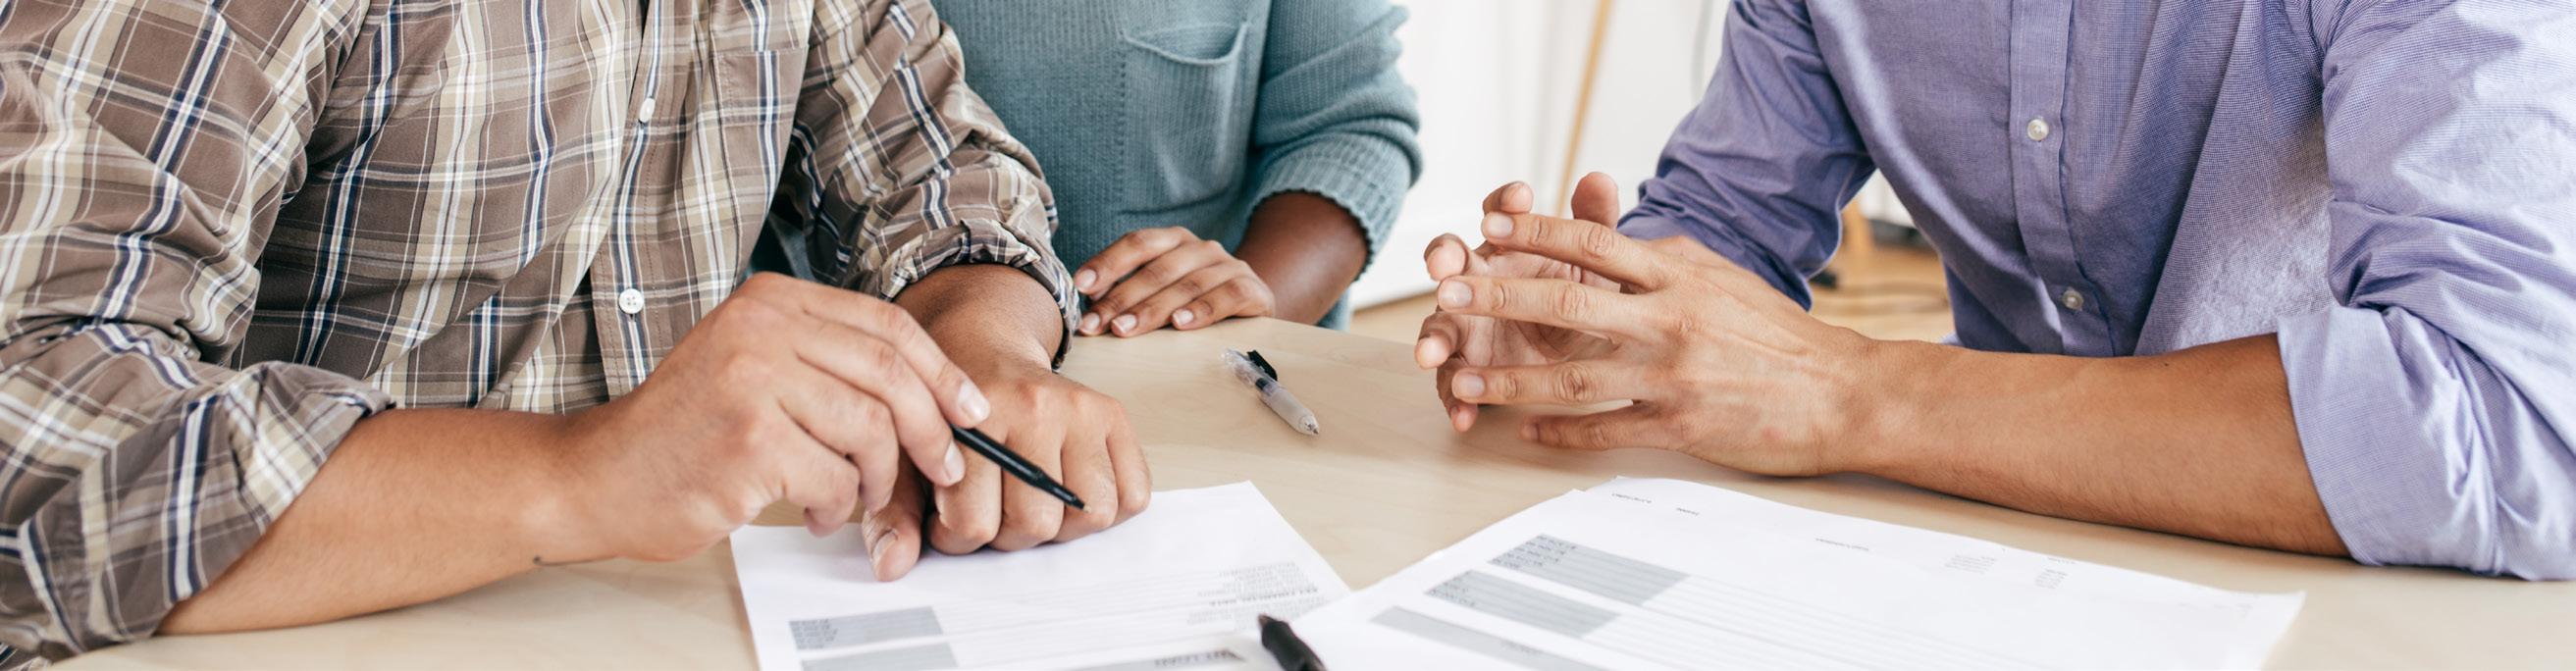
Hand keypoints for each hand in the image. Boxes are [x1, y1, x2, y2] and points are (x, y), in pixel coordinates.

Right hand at [553, 273, 984, 562]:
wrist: (599, 476)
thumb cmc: (683, 433)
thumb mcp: (753, 367)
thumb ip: (825, 363)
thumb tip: (933, 392)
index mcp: (769, 302)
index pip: (886, 324)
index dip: (941, 371)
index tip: (969, 410)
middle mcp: (761, 329)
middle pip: (890, 373)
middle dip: (931, 429)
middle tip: (941, 466)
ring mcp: (753, 381)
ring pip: (870, 430)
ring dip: (875, 479)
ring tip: (849, 497)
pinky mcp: (750, 440)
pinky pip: (835, 478)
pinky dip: (836, 506)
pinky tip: (811, 511)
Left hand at [855, 351, 1151, 579]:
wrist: (981, 346)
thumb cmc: (947, 409)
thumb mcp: (909, 453)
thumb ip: (894, 513)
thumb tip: (892, 565)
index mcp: (976, 416)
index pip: (974, 522)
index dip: (957, 537)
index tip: (949, 518)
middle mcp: (1036, 407)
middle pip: (1036, 524)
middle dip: (1009, 533)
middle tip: (993, 507)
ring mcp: (1082, 409)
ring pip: (1090, 515)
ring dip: (1060, 524)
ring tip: (1032, 498)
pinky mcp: (1114, 415)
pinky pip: (1132, 495)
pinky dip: (1107, 506)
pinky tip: (1071, 488)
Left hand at [1075, 227, 1275, 335]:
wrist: (1254, 309)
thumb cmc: (1195, 302)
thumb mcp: (1161, 292)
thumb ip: (1129, 292)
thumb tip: (1090, 303)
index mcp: (1174, 241)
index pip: (1137, 243)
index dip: (1108, 262)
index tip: (1081, 285)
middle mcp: (1201, 248)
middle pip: (1156, 269)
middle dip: (1121, 299)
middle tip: (1095, 325)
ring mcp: (1229, 267)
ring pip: (1186, 285)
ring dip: (1152, 309)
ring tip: (1126, 329)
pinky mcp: (1253, 290)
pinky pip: (1227, 296)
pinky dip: (1202, 310)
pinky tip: (1180, 324)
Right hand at [1415, 175, 1627, 431]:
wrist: (1583, 346)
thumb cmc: (1580, 293)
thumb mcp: (1596, 264)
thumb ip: (1594, 225)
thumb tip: (1599, 178)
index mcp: (1508, 246)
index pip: (1498, 213)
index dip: (1504, 204)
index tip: (1521, 196)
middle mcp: (1478, 280)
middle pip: (1451, 263)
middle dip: (1443, 262)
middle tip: (1442, 267)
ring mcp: (1467, 326)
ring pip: (1440, 327)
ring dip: (1431, 339)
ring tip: (1428, 354)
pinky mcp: (1468, 369)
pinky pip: (1455, 385)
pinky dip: (1457, 400)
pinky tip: (1463, 415)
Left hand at [1426, 176, 1875, 475]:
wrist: (1842, 392)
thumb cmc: (1779, 336)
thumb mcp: (1721, 279)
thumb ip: (1665, 262)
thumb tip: (1620, 244)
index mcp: (1678, 275)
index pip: (1593, 243)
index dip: (1535, 234)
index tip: (1489, 228)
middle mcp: (1670, 319)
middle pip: (1568, 304)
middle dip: (1499, 297)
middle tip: (1448, 292)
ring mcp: (1673, 375)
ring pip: (1575, 377)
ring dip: (1513, 380)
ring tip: (1466, 380)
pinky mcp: (1681, 425)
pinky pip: (1606, 430)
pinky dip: (1563, 431)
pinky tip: (1529, 431)